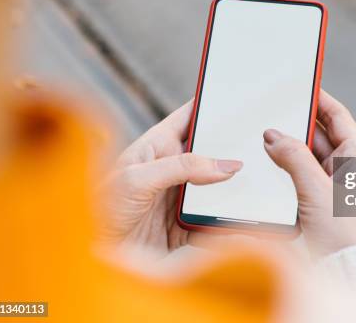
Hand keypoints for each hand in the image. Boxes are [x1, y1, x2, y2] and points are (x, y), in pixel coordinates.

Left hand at [99, 100, 242, 254]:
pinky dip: (231, 213)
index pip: (188, 117)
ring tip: (259, 173)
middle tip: (256, 140)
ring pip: (219, 183)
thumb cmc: (100, 212)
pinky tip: (246, 210)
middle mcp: (173, 169)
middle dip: (231, 146)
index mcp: (155, 147)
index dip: (209, 104)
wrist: (97, 261)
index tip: (234, 95)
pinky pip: (217, 215)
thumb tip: (226, 165)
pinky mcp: (190, 224)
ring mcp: (183, 197)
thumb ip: (182, 167)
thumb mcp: (136, 179)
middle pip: (211, 151)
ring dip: (235, 182)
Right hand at [263, 90, 355, 257]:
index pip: (339, 117)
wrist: (349, 271)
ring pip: (310, 156)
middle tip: (274, 111)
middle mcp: (349, 169)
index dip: (321, 99)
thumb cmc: (344, 233)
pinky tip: (271, 165)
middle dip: (298, 124)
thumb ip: (294, 158)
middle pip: (322, 135)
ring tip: (266, 136)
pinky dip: (289, 168)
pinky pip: (304, 175)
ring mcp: (336, 185)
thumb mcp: (315, 190)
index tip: (302, 85)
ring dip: (290, 148)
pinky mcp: (322, 202)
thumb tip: (273, 135)